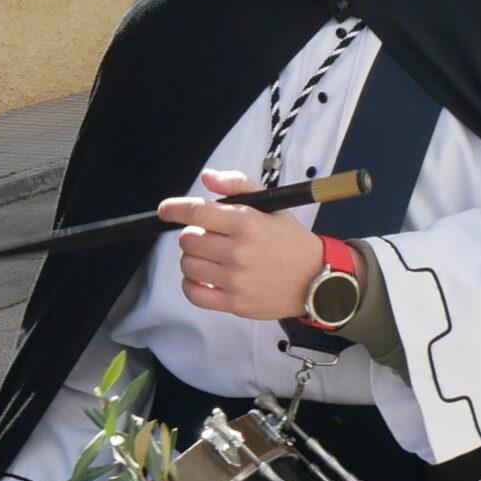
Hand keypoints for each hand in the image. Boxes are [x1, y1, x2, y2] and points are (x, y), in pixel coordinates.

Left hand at [158, 169, 324, 320]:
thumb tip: (206, 177)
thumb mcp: (270, 204)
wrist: (315, 279)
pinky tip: (203, 277)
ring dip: (193, 259)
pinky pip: (193, 293)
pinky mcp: (234, 303)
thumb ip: (237, 185)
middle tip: (210, 237)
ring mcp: (235, 279)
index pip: (197, 212)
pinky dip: (191, 284)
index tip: (165, 210)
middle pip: (188, 239)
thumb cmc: (289, 240)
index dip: (175, 208)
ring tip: (210, 257)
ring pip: (188, 265)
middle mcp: (238, 251)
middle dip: (194, 234)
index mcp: (246, 222)